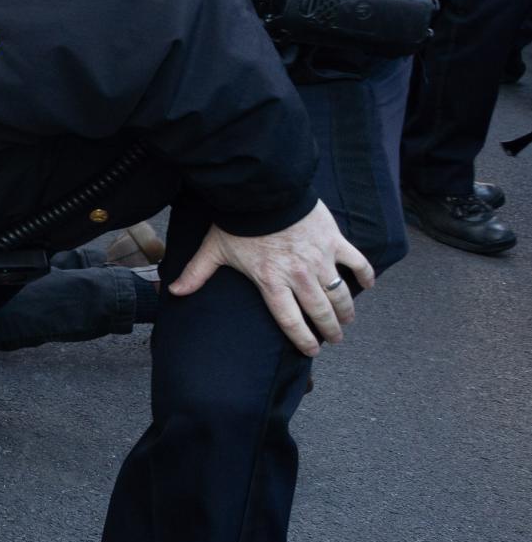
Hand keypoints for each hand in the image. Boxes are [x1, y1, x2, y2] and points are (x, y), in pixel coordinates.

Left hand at [168, 201, 373, 356]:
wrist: (262, 191)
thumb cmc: (237, 222)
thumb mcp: (214, 249)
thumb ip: (197, 273)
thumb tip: (174, 291)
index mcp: (271, 282)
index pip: (289, 320)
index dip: (302, 338)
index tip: (312, 350)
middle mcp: (298, 276)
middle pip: (319, 312)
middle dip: (330, 329)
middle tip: (335, 339)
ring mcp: (319, 259)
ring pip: (339, 293)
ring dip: (346, 309)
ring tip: (347, 319)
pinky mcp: (334, 241)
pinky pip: (356, 262)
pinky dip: (365, 274)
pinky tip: (368, 284)